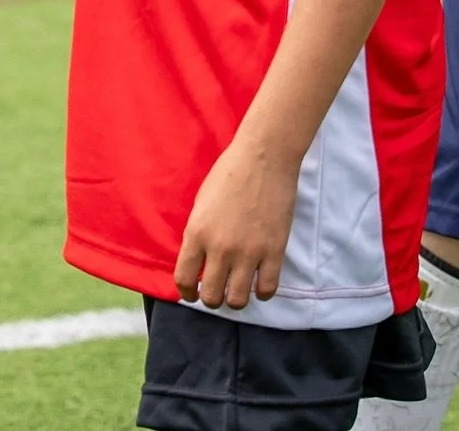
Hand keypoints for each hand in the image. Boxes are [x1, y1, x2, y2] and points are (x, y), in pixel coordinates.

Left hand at [173, 139, 298, 310]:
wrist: (263, 158)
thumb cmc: (228, 174)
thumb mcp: (201, 203)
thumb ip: (199, 235)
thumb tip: (199, 262)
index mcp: (197, 233)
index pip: (184, 280)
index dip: (186, 292)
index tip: (192, 293)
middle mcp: (221, 248)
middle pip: (211, 297)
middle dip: (211, 298)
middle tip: (216, 290)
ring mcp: (249, 253)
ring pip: (238, 301)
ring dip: (235, 299)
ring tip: (237, 288)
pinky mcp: (274, 252)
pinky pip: (267, 290)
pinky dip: (262, 291)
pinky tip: (258, 281)